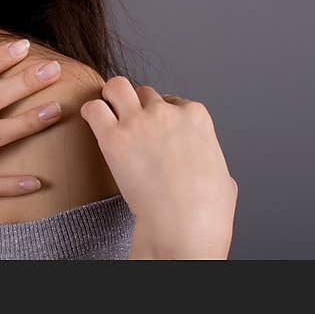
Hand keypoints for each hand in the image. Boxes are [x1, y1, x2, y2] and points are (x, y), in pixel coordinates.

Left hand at [79, 77, 237, 257]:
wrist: (184, 227)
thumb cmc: (207, 211)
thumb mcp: (224, 177)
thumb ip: (211, 161)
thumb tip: (209, 168)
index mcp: (197, 116)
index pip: (172, 100)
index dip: (160, 115)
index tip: (154, 131)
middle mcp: (167, 112)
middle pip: (143, 92)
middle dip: (135, 104)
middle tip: (127, 122)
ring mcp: (139, 121)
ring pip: (117, 87)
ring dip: (110, 98)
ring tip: (106, 114)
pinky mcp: (114, 137)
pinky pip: (94, 108)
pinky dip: (90, 113)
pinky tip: (91, 122)